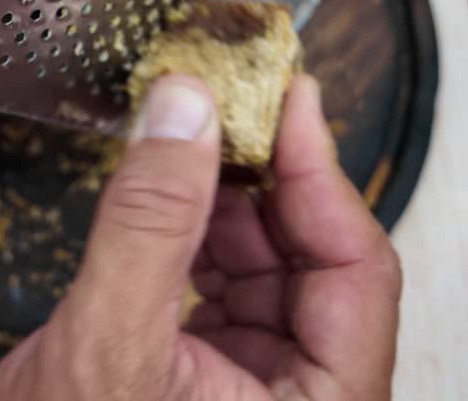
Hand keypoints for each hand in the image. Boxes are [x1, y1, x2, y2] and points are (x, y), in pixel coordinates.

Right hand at [0, 75, 401, 400]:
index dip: (322, 175)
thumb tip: (186, 113)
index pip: (358, 271)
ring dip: (229, 199)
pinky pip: (222, 283)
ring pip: (268, 267)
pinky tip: (169, 193)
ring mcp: (255, 389)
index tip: (290, 97)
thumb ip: (151, 224)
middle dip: (269, 179)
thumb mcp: (110, 344)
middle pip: (317, 262)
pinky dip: (195, 231)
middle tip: (234, 101)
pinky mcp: (207, 375)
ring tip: (194, 137)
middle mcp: (300, 400)